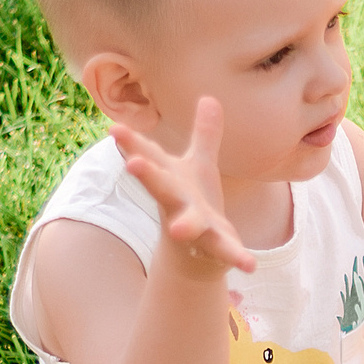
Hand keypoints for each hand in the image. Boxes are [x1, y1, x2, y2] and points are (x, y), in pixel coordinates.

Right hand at [112, 98, 257, 278]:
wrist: (194, 255)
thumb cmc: (191, 202)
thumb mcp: (199, 166)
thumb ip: (205, 135)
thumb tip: (209, 98)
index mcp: (171, 180)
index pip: (148, 158)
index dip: (131, 144)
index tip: (114, 129)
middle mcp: (176, 202)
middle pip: (160, 187)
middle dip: (148, 175)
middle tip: (132, 164)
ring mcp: (193, 226)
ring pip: (186, 224)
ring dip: (183, 226)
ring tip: (177, 230)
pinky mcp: (214, 247)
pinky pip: (225, 252)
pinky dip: (236, 257)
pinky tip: (249, 265)